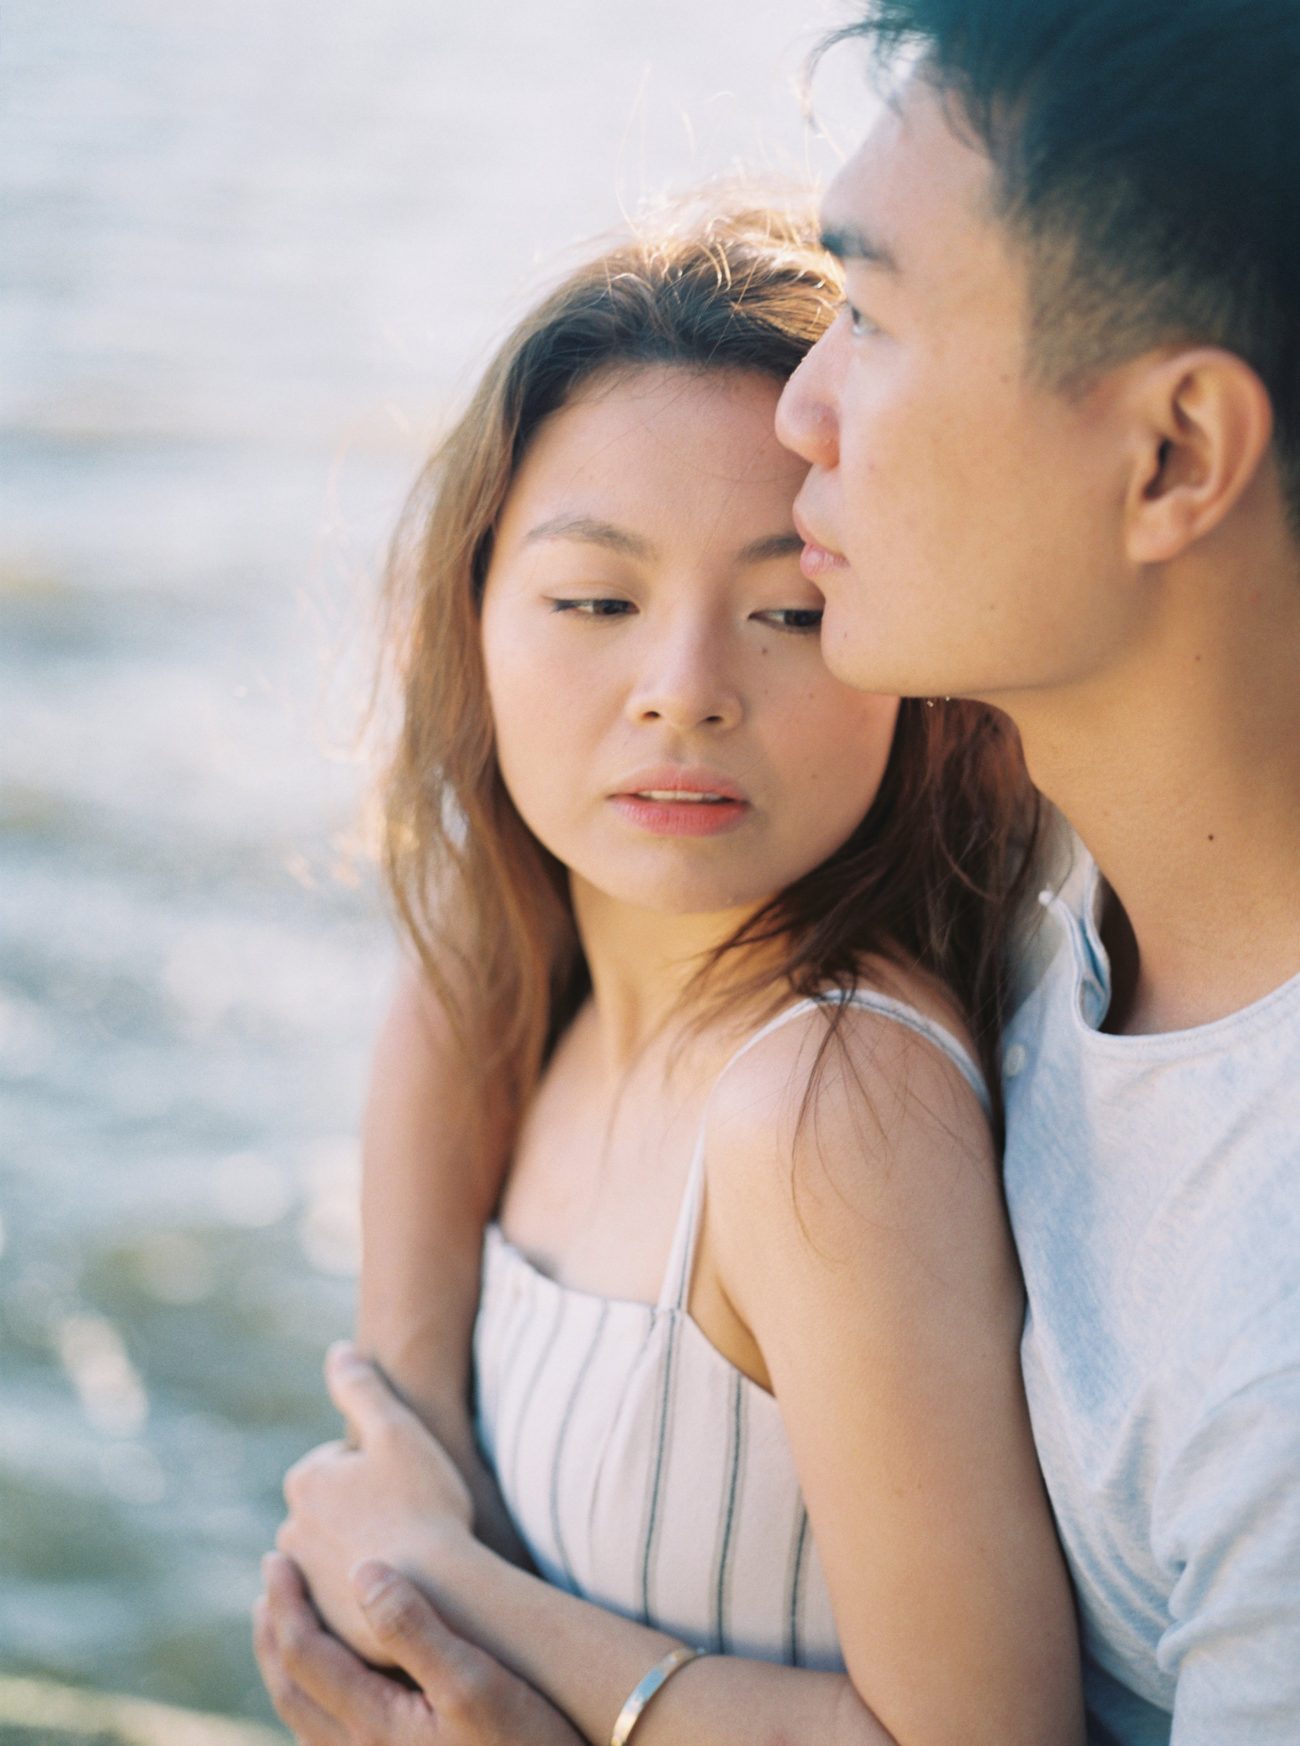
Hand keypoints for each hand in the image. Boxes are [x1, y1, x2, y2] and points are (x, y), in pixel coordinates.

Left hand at [255, 1551, 584, 1745]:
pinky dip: (315, 1692)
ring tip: (285, 1622)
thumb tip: (362, 1570)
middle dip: (272, 1632)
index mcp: (371, 1725)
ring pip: (305, 1716)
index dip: (284, 1605)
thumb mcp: (476, 1680)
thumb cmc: (525, 1745)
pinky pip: (330, 1733)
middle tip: (267, 1582)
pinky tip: (337, 1678)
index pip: (302, 1657)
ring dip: (287, 1662)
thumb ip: (416, 1627)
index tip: (273, 1560)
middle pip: (290, 1690)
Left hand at [277, 1343, 475, 1663]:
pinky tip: (401, 1589)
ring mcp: (304, 1582)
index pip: (341, 1463)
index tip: (409, 1485)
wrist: (439, 1592)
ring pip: (338, 1552)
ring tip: (408, 1556)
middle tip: (413, 1518)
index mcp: (305, 1481)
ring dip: (363, 1550)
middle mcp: (290, 1531)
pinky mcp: (322, 1624)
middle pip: (336, 1508)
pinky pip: (344, 1596)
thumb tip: (339, 1350)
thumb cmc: (424, 1503)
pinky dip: (365, 1592)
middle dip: (366, 1510)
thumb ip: (362, 1386)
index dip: (382, 1468)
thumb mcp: (397, 1429)